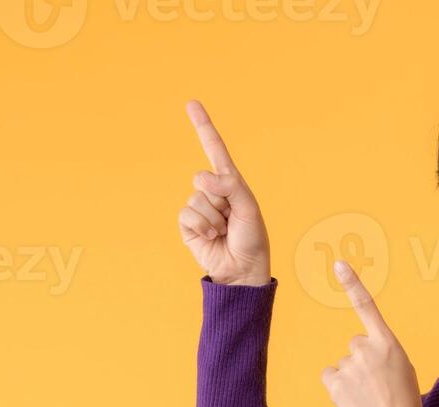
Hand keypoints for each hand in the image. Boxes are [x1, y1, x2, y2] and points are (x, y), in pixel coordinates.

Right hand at [178, 100, 269, 286]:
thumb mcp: (249, 208)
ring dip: (212, 218)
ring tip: (223, 231)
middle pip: (203, 179)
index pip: (215, 149)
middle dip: (219, 199)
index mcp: (231, 182)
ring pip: (196, 198)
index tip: (191, 103)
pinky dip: (201, 226)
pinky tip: (211, 237)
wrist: (241, 270)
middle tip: (231, 218)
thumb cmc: (252, 239)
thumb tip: (202, 177)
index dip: (203, 126)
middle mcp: (213, 191)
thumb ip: (229, 186)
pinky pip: (187, 214)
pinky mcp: (188, 225)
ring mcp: (199, 208)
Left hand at [320, 260, 421, 406]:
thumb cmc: (404, 404)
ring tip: (368, 397)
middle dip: (361, 360)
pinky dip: (338, 387)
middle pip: (355, 344)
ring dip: (351, 378)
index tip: (339, 264)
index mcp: (389, 343)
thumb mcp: (403, 370)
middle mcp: (367, 349)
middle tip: (376, 385)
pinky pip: (331, 376)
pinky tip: (352, 400)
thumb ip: (383, 354)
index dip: (353, 284)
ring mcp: (349, 365)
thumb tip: (362, 352)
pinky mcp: (335, 382)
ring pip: (343, 364)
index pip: (368, 307)